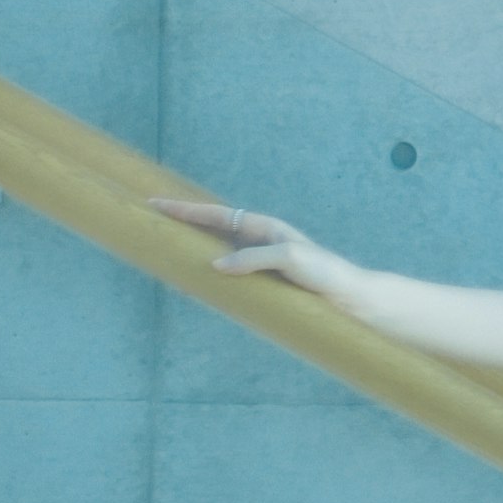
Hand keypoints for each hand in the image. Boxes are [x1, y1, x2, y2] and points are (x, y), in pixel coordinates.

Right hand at [152, 196, 350, 299]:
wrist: (351, 298)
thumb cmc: (325, 274)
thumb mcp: (290, 260)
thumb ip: (253, 259)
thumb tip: (216, 264)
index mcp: (264, 228)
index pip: (216, 215)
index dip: (185, 211)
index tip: (156, 204)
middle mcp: (259, 241)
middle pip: (212, 230)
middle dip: (183, 226)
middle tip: (151, 223)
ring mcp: (259, 262)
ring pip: (217, 252)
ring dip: (193, 251)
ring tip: (165, 253)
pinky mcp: (264, 283)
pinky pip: (229, 276)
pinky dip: (210, 277)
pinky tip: (197, 284)